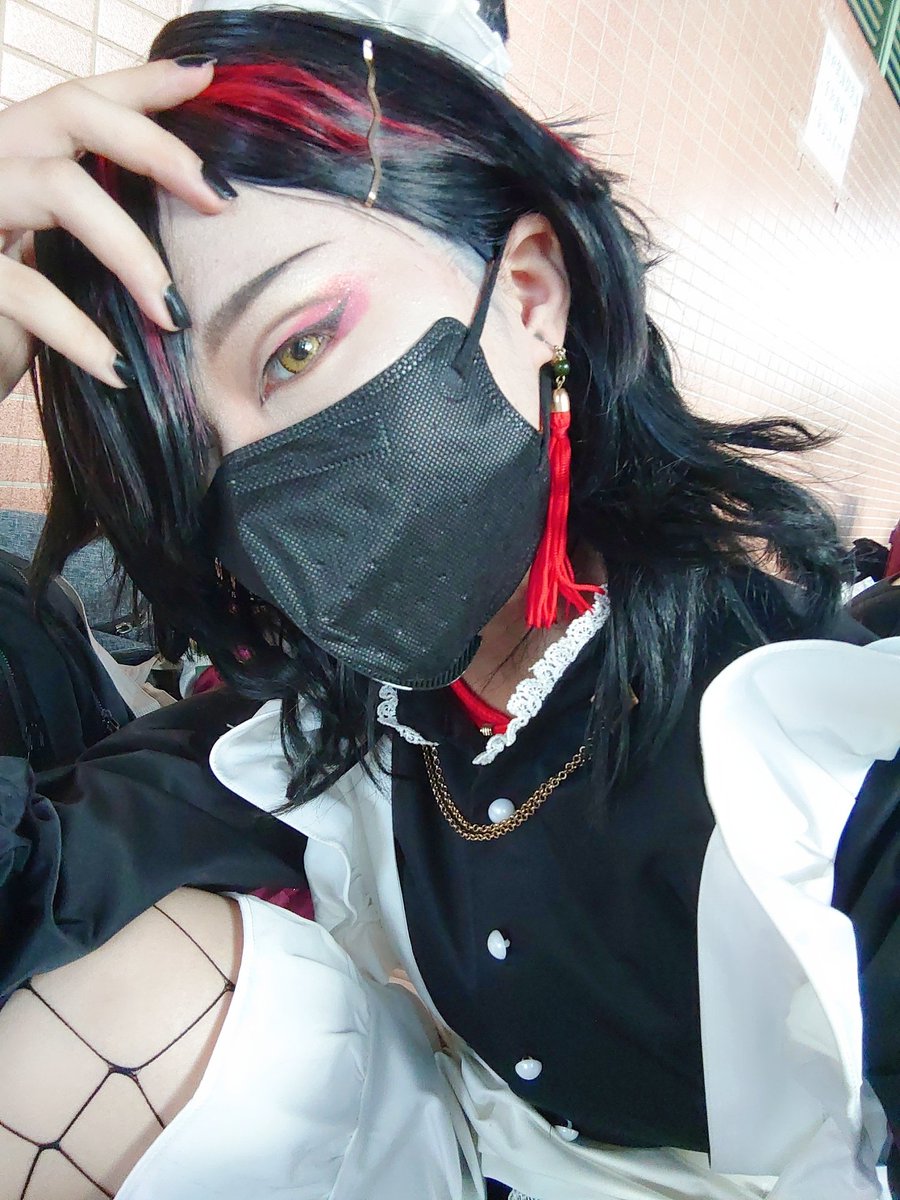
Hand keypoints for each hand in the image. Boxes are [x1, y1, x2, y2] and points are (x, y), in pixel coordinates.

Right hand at [0, 58, 230, 399]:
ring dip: (132, 253)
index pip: (81, 100)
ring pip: (58, 187)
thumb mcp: (58, 261)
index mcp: (16, 153)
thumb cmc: (9, 315)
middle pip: (69, 109)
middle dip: (154, 146)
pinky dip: (81, 335)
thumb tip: (201, 216)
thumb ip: (101, 225)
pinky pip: (27, 289)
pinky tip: (119, 371)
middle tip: (219, 198)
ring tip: (173, 316)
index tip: (205, 78)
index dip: (141, 84)